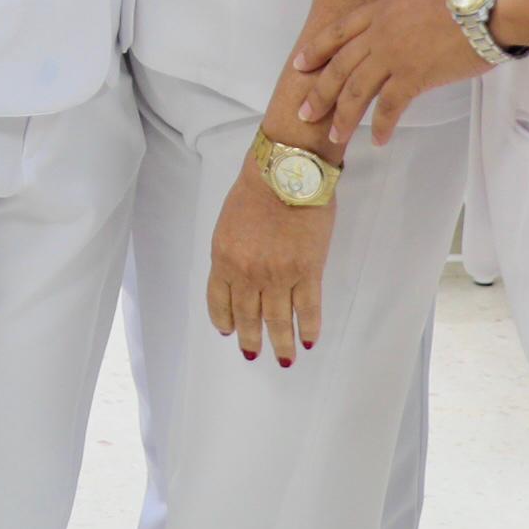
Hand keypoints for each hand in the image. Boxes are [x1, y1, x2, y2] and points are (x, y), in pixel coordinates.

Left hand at [207, 155, 334, 366]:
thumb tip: (241, 275)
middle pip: (248, 316)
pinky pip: (308, 308)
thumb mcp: (230, 222)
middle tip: (254, 355)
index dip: (224, 320)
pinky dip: (309, 327)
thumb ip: (233, 251)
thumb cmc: (257, 188)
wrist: (287, 170)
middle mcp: (247, 273)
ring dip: (281, 343)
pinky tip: (309, 339)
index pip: (219, 300)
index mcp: (223, 258)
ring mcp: (278, 275)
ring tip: (285, 358)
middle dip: (251, 339)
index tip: (229, 332)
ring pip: (278, 320)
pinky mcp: (307, 271)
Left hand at [298, 0, 489, 153]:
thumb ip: (402, 12)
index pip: (337, 32)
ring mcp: (394, 55)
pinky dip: (382, 126)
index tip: (299, 64)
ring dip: (343, 116)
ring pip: (356, 91)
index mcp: (380, 9)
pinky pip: (390, 107)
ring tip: (336, 135)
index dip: (315, 49)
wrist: (487, 4)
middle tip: (304, 112)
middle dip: (318, 92)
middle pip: (338, 66)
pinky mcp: (414, 76)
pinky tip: (379, 139)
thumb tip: (404, 27)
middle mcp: (379, 33)